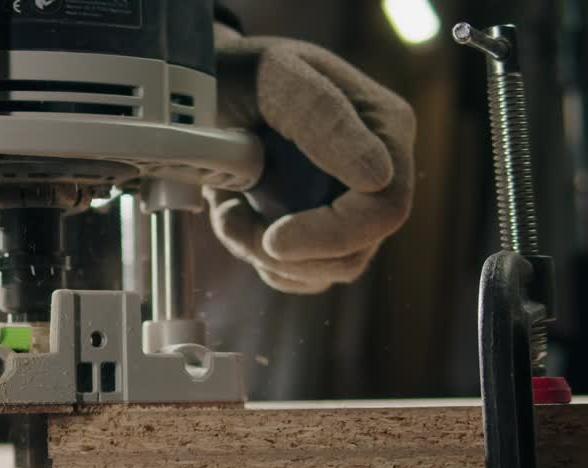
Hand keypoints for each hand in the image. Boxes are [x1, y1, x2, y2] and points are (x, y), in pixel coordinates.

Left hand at [205, 28, 415, 293]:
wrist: (201, 85)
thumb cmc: (239, 72)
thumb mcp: (273, 76)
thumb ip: (322, 116)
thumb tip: (377, 176)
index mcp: (384, 129)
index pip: (386, 209)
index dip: (331, 236)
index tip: (272, 240)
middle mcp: (376, 169)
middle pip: (355, 252)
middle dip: (288, 255)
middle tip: (233, 221)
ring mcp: (345, 203)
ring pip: (323, 271)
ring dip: (263, 257)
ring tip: (228, 210)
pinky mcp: (314, 226)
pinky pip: (299, 274)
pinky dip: (258, 258)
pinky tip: (234, 216)